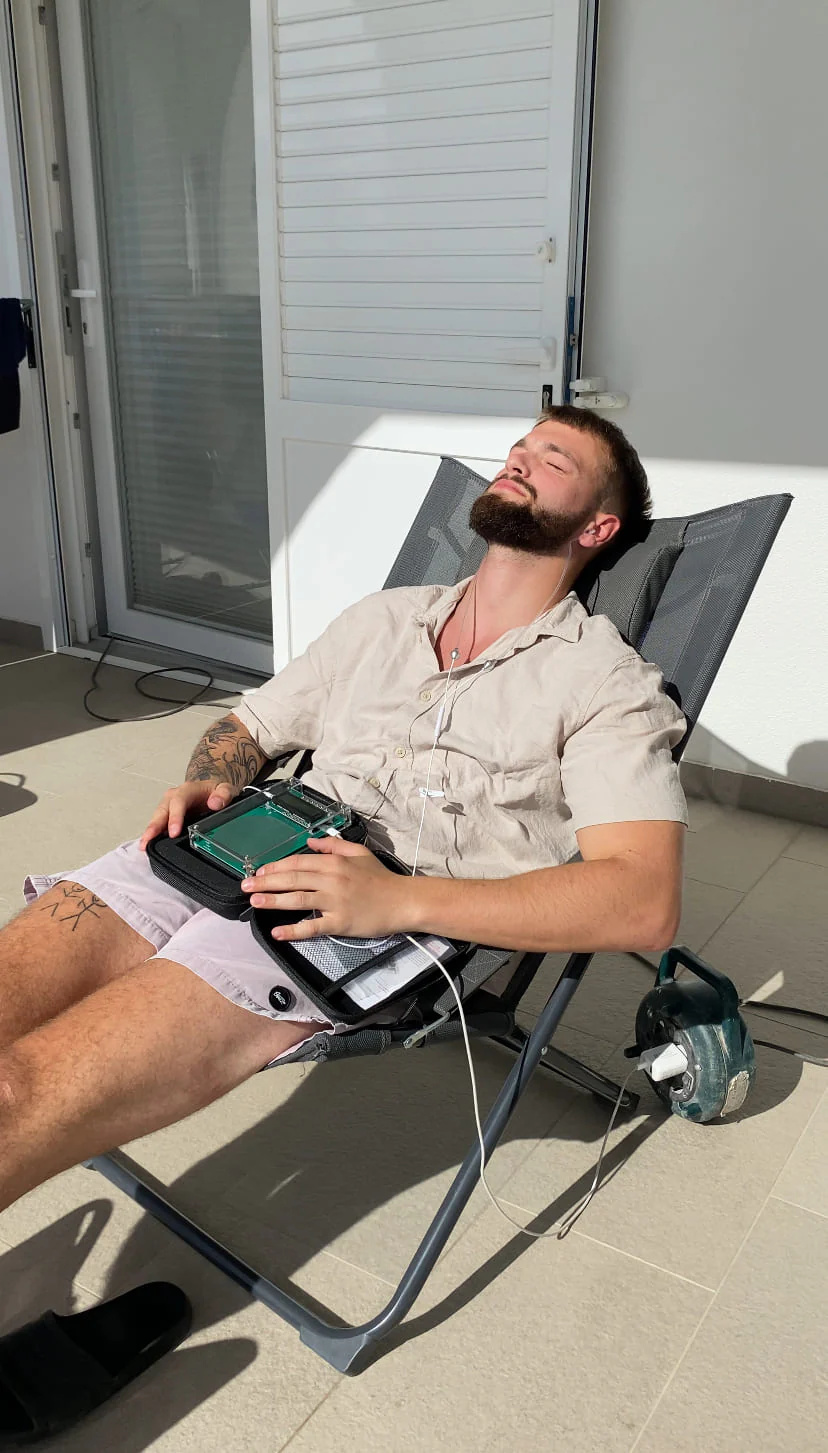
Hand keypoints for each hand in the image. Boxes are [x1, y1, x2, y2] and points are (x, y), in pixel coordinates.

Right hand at [139, 779, 238, 849]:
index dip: (175, 817)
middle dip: (154, 826)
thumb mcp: (226, 788)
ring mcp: (169, 808)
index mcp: (187, 790)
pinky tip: (148, 845)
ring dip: (150, 832)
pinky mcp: (167, 817)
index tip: (174, 832)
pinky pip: (158, 825)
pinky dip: (153, 835)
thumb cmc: (216, 791)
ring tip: (144, 846)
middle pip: (162, 811)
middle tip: (149, 840)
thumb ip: (223, 794)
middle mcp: (174, 798)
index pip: (178, 802)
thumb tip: (215, 803)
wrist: (211, 791)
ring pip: (157, 818)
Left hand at [242, 835, 414, 940]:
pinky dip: (294, 930)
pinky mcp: (340, 922)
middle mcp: (331, 880)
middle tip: (245, 886)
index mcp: (334, 862)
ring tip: (254, 902)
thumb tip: (310, 841)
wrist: (402, 901)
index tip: (259, 871)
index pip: (298, 862)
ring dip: (273, 901)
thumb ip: (333, 845)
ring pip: (298, 899)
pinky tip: (278, 932)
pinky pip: (313, 927)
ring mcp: (335, 902)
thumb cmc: (381, 878)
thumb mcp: (358, 853)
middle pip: (292, 879)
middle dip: (266, 882)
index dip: (275, 866)